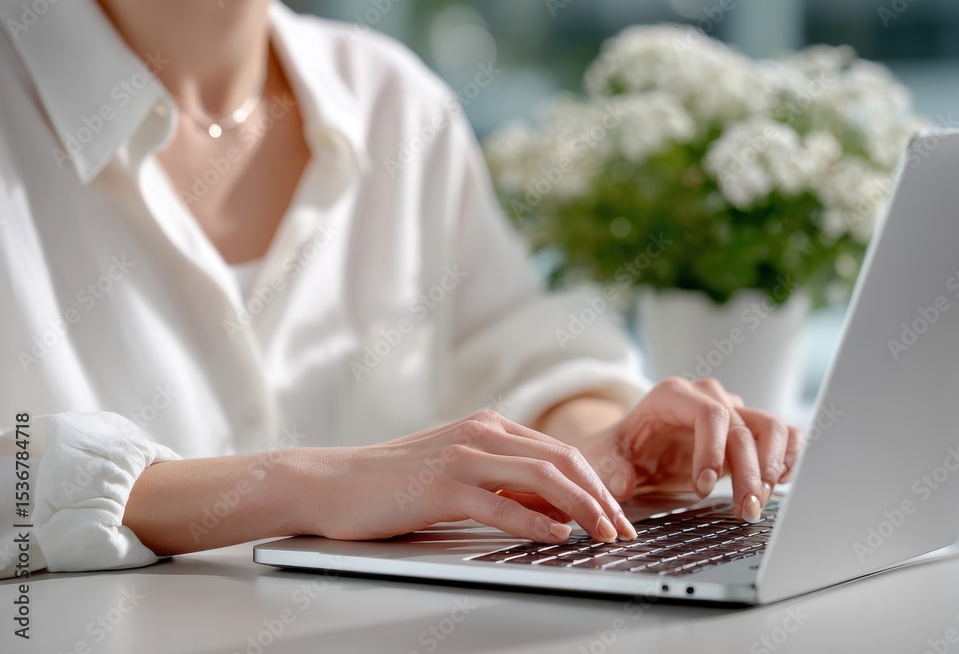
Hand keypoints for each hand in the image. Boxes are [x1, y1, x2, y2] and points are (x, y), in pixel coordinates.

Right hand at [297, 410, 636, 543]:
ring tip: (603, 534)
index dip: (596, 485)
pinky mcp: (440, 486)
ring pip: (541, 476)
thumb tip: (553, 506)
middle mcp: (481, 433)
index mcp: (489, 427)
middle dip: (600, 497)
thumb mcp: (458, 471)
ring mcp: (461, 457)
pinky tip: (556, 536)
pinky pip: (499, 503)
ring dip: (581, 508)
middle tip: (623, 529)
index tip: (617, 515)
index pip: (560, 452)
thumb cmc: (393, 482)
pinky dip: (533, 520)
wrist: (332, 482)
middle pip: (562, 461)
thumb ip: (502, 480)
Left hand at [576, 378, 802, 522]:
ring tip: (758, 504)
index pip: (710, 414)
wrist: (631, 446)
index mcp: (673, 395)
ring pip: (771, 428)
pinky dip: (788, 457)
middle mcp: (708, 397)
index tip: (704, 489)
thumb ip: (612, 468)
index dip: (714, 451)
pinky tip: (777, 485)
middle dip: (749, 473)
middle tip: (744, 511)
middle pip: (745, 426)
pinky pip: (783, 435)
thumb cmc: (621, 448)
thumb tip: (623, 485)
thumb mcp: (604, 456)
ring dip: (772, 468)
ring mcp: (732, 410)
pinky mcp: (748, 429)